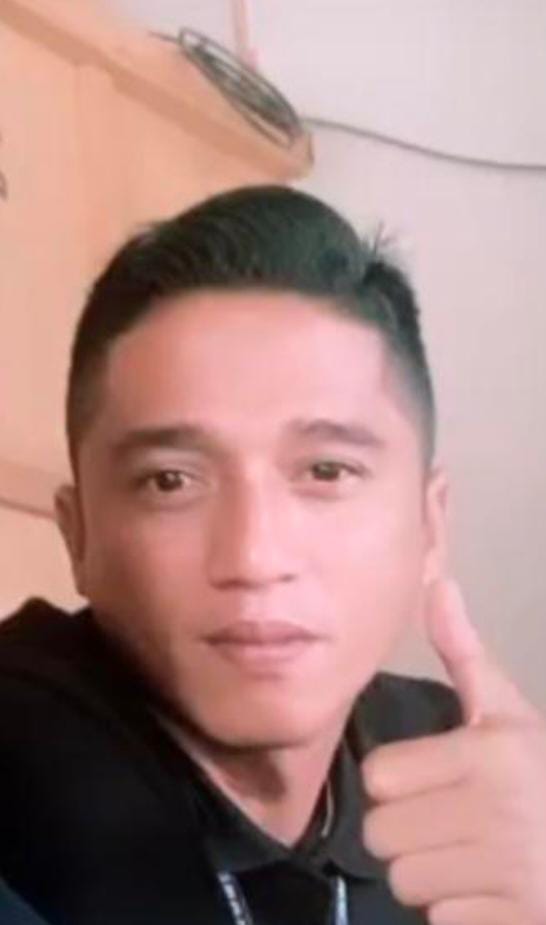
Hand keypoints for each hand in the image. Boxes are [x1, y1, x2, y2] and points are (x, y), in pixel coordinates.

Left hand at [362, 579, 545, 924]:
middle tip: (445, 820)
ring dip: (427, 874)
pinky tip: (486, 890)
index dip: (397, 781)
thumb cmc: (543, 770)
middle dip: (405, 831)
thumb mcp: (508, 711)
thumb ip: (464, 655)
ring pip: (405, 883)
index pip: (379, 777)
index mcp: (488, 754)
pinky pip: (439, 921)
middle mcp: (496, 812)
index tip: (427, 780)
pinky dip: (456, 911)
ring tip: (465, 855)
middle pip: (382, 834)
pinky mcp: (514, 921)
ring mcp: (509, 874)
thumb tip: (437, 582)